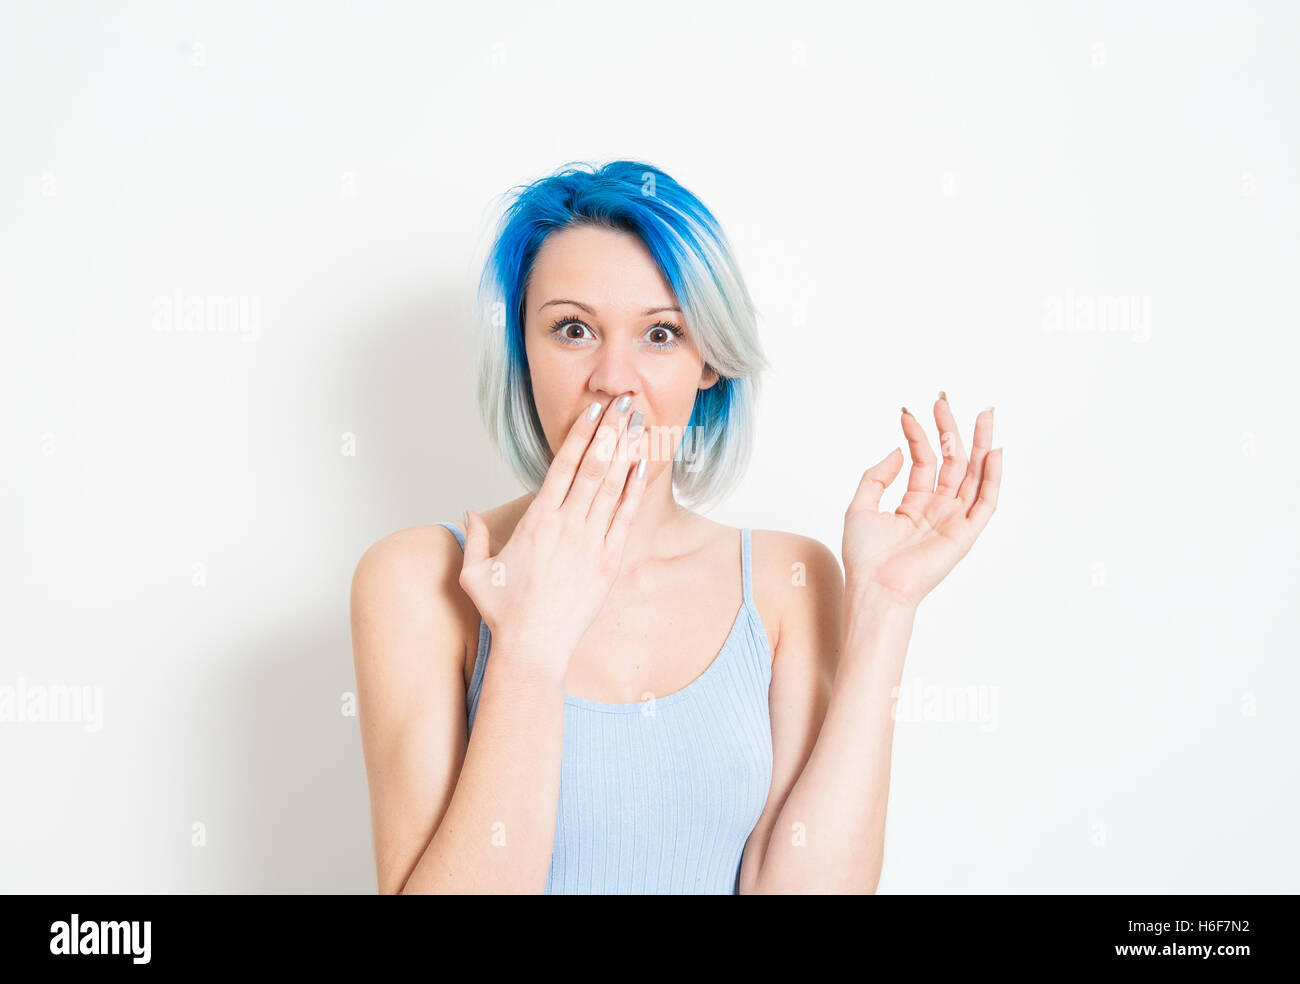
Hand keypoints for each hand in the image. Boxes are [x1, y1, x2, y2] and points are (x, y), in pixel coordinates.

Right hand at [458, 394, 648, 663]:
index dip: (580, 435)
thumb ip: (474, 538)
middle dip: (611, 431)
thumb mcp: (475, 573)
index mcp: (537, 521)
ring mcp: (591, 543)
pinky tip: (643, 465)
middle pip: (595, 467)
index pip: (563, 467)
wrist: (534, 649)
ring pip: (613, 486)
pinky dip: (635, 488)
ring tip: (639, 422)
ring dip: (627, 451)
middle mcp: (567, 525)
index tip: (592, 411)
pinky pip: (625, 517)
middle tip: (624, 402)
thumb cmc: (503, 612)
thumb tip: (470, 513)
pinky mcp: (608, 562)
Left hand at [842, 394, 1001, 610]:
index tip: (907, 412)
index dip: (917, 436)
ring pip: (974, 476)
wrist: (874, 587)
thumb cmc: (864, 557)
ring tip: (984, 414)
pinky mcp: (966, 534)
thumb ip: (877, 477)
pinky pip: (986, 503)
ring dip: (980, 444)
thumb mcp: (860, 507)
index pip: (923, 462)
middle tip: (946, 401)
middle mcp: (937, 510)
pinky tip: (994, 452)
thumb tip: (900, 449)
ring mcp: (953, 520)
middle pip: (953, 463)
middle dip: (951, 431)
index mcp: (914, 505)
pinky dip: (993, 478)